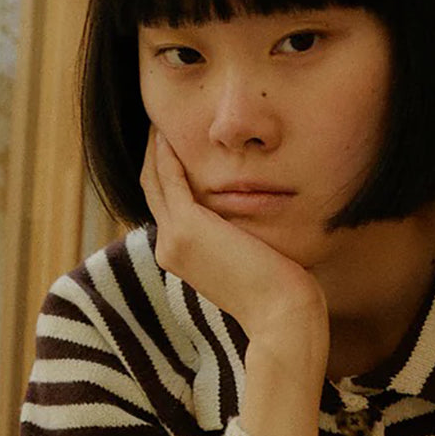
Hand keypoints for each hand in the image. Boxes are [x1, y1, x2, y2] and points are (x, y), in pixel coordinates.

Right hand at [139, 127, 328, 355]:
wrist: (281, 313)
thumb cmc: (279, 291)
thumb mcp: (249, 259)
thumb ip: (237, 238)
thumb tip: (250, 221)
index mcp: (182, 256)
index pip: (166, 207)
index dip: (165, 175)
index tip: (173, 148)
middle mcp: (169, 248)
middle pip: (153, 190)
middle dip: (154, 156)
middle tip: (159, 125)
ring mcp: (174, 239)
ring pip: (155, 181)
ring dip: (156, 149)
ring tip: (161, 121)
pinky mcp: (187, 227)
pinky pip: (170, 178)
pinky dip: (168, 154)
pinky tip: (172, 133)